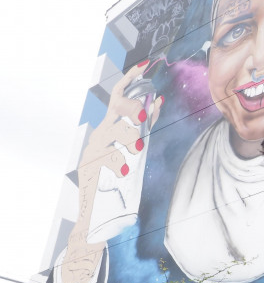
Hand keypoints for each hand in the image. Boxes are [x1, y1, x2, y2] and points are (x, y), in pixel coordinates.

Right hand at [64, 63, 162, 282]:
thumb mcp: (135, 148)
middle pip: (113, 111)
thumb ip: (144, 126)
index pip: (120, 97)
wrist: (99, 216)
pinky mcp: (86, 169)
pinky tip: (126, 168)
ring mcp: (91, 152)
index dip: (132, 80)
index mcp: (112, 128)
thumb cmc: (119, 180)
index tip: (148, 65)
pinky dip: (116, 162)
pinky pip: (101, 159)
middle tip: (146, 114)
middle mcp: (100, 136)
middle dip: (130, 109)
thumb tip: (158, 100)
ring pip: (109, 134)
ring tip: (139, 147)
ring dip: (126, 137)